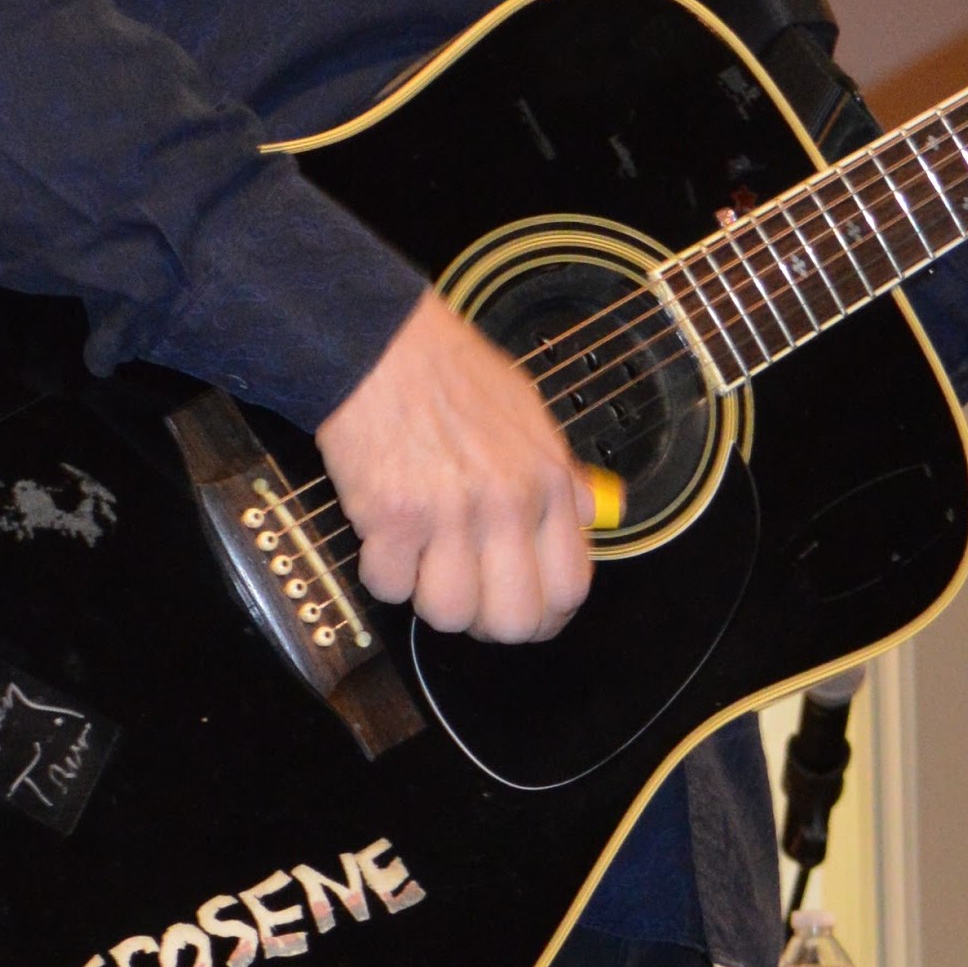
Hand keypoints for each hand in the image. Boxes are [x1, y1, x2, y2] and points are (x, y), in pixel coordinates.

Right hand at [319, 287, 600, 641]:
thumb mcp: (530, 415)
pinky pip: (388, 587)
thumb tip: (588, 518)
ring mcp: (450, 514)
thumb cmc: (450, 374)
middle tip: (467, 597)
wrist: (380, 343)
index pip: (569, 588)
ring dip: (428, 598)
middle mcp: (508, 504)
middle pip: (515, 621)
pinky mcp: (392, 517)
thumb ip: (561, 476)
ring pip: (449, 615)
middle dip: (487, 623)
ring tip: (420, 558)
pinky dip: (382, 572)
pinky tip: (384, 535)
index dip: (545, 615)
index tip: (524, 612)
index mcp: (549, 482)